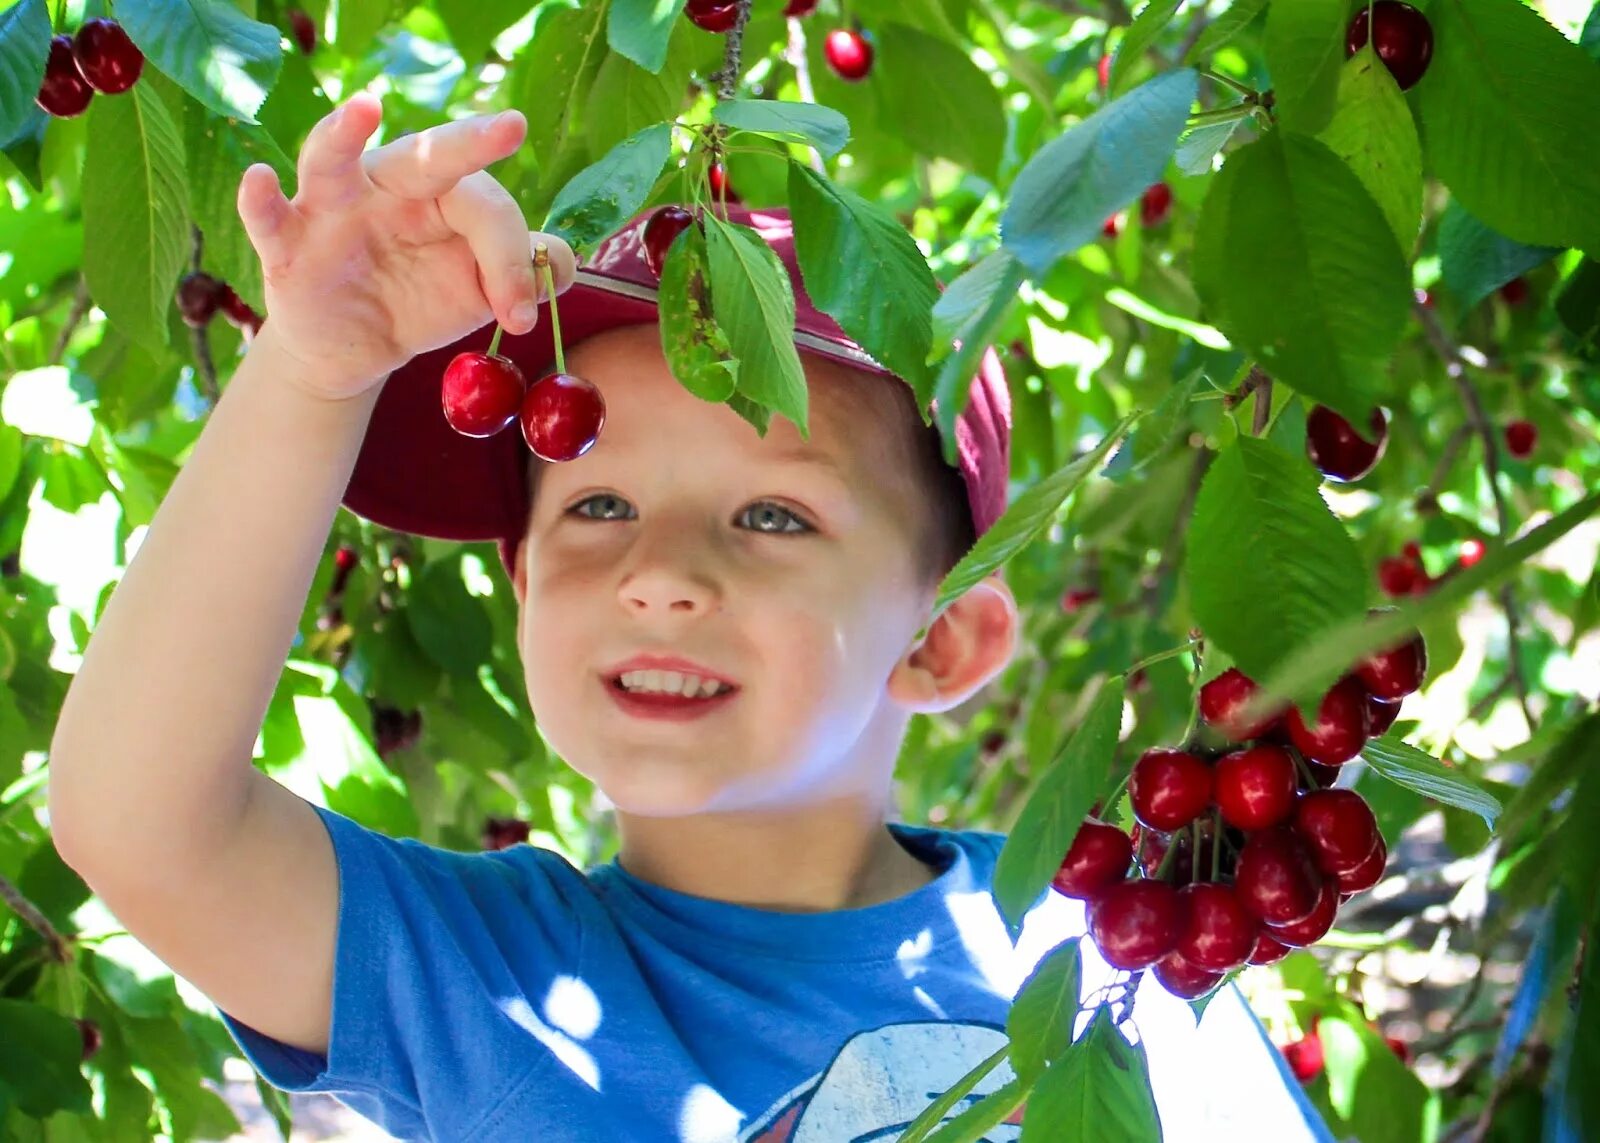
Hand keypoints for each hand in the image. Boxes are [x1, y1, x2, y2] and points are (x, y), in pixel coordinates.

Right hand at [235, 92, 576, 402]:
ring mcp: (332, 209)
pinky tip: (259, 179)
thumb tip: (562, 263)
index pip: (488, 207)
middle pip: (428, 155)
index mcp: (443, 192)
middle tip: (512, 127)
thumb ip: (527, 272)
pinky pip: (270, 219)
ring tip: (365, 107)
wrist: (359, 351)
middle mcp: (388, 184)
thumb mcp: (480, 288)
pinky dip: (259, 199)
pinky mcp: (287, 247)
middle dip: (469, 141)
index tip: (521, 316)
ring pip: (333, 160)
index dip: (512, 260)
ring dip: (344, 131)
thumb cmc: (423, 299)